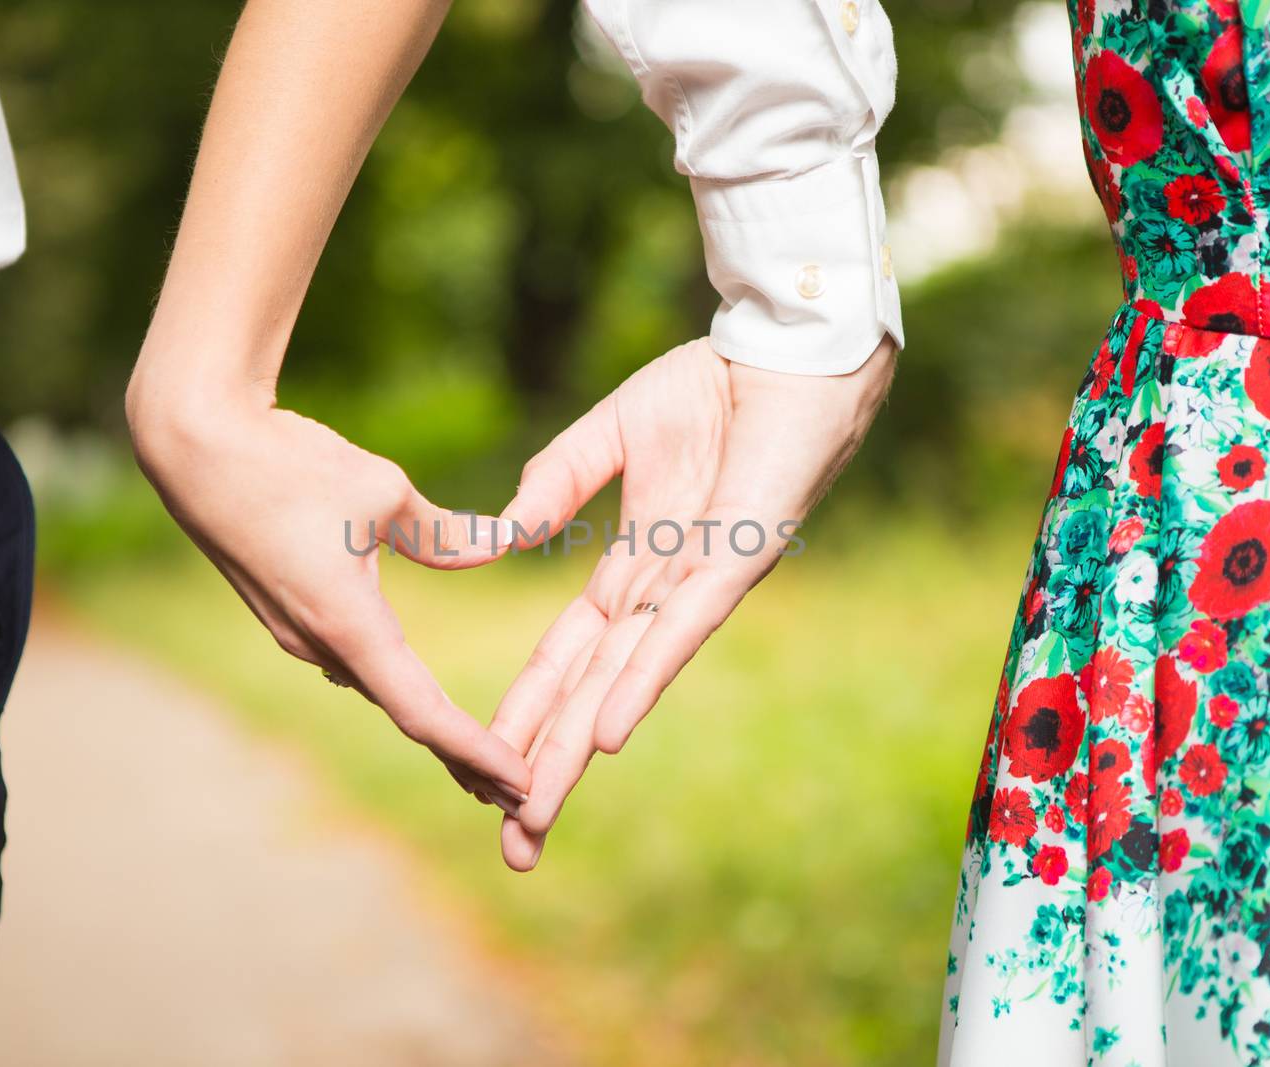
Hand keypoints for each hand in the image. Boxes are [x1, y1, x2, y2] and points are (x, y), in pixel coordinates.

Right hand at [127, 376, 531, 809]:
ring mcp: (296, 633)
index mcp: (347, 624)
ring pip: (377, 687)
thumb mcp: (383, 491)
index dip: (475, 750)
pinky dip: (395, 687)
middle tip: (518, 796)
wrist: (195, 444)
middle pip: (405, 713)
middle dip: (462, 756)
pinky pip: (351, 662)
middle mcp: (318, 643)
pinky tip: (416, 693)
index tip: (520, 783)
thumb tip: (507, 545)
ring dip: (428, 722)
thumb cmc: (289, 463)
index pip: (422, 710)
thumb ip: (446, 534)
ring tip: (478, 757)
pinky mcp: (285, 612)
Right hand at [488, 337, 894, 869]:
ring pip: (627, 682)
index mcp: (635, 568)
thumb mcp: (611, 433)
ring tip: (538, 814)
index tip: (485, 772)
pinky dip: (643, 682)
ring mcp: (701, 584)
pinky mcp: (738, 559)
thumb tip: (507, 532)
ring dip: (580, 750)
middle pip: (593, 695)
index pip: (569, 656)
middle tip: (513, 850)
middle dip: (549, 769)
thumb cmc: (713, 387)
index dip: (528, 713)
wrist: (784, 348)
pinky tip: (611, 736)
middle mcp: (665, 594)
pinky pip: (683, 630)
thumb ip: (559, 478)